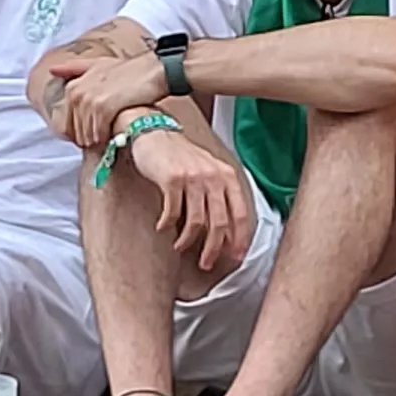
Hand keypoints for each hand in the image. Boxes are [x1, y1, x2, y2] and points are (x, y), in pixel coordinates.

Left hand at [41, 53, 168, 148]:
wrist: (152, 70)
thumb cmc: (128, 70)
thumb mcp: (97, 65)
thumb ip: (74, 69)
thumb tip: (53, 70)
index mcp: (73, 87)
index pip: (66, 123)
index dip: (78, 133)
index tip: (90, 136)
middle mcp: (77, 93)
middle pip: (75, 130)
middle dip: (87, 137)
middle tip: (102, 138)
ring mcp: (90, 100)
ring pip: (86, 133)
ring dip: (96, 139)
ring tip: (108, 137)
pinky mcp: (104, 107)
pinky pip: (98, 132)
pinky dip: (104, 138)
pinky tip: (113, 136)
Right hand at [120, 126, 254, 275]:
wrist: (155, 133)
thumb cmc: (182, 156)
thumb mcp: (209, 171)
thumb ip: (219, 196)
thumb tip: (224, 232)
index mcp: (227, 176)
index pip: (240, 214)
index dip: (239, 239)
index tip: (236, 256)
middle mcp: (213, 176)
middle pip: (219, 223)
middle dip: (213, 248)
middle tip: (206, 262)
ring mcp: (193, 178)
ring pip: (196, 222)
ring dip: (188, 241)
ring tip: (180, 247)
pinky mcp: (172, 180)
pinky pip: (173, 212)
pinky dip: (168, 224)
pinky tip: (163, 228)